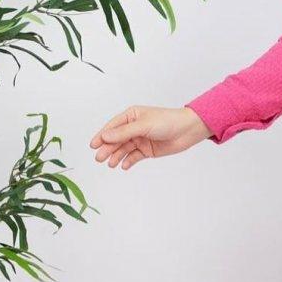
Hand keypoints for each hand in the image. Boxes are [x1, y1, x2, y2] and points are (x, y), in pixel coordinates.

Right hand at [89, 106, 211, 169]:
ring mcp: (141, 139)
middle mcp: (134, 127)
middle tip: (99, 158)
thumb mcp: (143, 125)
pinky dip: (128, 161)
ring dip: (116, 156)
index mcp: (132, 116)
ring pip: (124, 149)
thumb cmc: (167, 121)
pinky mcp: (148, 150)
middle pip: (117, 139)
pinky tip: (123, 166)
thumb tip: (105, 136)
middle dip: (107, 148)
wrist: (188, 130)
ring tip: (110, 164)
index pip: (113, 126)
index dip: (102, 135)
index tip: (93, 145)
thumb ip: (124, 132)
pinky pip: (134, 156)